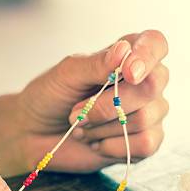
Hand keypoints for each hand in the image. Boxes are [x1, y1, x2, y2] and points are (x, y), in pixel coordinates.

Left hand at [16, 31, 168, 172]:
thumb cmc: (50, 97)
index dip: (147, 56)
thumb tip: (124, 50)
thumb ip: (96, 64)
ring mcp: (148, 113)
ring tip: (81, 126)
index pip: (155, 44)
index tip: (128, 72)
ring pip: (144, 118)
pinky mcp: (143, 143)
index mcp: (128, 56)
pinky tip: (94, 142)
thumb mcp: (66, 74)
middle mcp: (144, 82)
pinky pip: (145, 144)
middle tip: (76, 111)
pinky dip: (112, 146)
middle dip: (107, 104)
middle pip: (151, 86)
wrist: (34, 134)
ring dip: (102, 127)